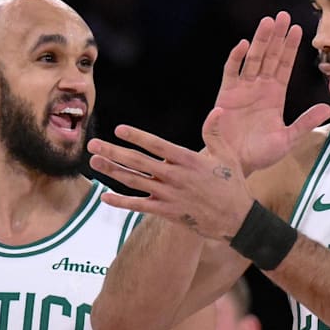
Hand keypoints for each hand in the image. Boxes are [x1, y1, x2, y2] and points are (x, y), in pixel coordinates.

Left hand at [87, 113, 254, 241]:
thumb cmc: (232, 185)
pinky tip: (104, 197)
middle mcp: (175, 177)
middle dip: (113, 152)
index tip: (119, 129)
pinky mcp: (167, 211)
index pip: (157, 145)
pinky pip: (140, 206)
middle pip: (138, 163)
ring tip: (94, 162)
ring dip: (112, 172)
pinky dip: (121, 203)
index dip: (137, 137)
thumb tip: (218, 110)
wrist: (237, 219)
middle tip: (92, 144)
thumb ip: (215, 133)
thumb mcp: (227, 156)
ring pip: (135, 182)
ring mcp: (169, 195)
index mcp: (188, 160)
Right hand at [213, 11, 329, 174]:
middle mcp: (258, 88)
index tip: (297, 29)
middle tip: (282, 15)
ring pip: (252, 59)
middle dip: (276, 36)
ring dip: (260, 40)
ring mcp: (242, 90)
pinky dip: (236, 58)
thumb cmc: (260, 153)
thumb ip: (306, 122)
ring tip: (267, 22)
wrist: (235, 164)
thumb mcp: (288, 138)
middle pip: (269, 56)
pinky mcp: (226, 95)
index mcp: (274, 95)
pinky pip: (231, 72)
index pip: (284, 65)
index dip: (290, 48)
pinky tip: (243, 44)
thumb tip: (329, 110)